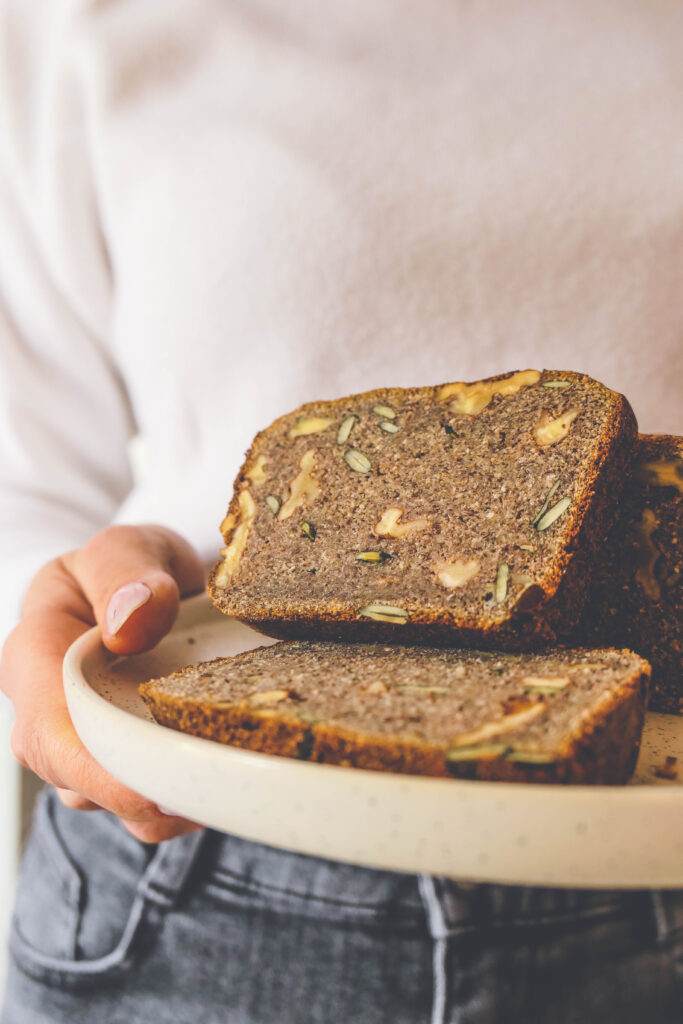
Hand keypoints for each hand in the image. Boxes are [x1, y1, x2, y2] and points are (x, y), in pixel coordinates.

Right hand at [0, 525, 205, 842]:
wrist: (149, 587)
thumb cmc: (128, 568)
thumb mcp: (127, 547)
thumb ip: (124, 571)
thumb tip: (129, 625)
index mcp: (35, 656)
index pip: (48, 733)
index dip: (97, 773)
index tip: (154, 790)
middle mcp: (50, 715)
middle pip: (79, 782)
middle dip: (142, 797)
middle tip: (209, 795)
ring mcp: (86, 746)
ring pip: (117, 802)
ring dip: (168, 804)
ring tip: (228, 781)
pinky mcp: (124, 764)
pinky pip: (147, 804)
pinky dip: (185, 800)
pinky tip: (225, 779)